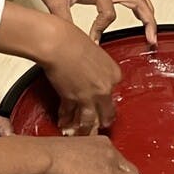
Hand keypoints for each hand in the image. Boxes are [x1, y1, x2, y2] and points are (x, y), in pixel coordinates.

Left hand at [25, 0, 157, 44]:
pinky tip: (143, 22)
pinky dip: (142, 10)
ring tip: (151, 32)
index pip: (109, 13)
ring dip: (148, 14)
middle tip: (151, 39)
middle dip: (148, 20)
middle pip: (138, 1)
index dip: (101, 29)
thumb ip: (64, 20)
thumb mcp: (55, 2)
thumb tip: (73, 41)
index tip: (91, 40)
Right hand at [38, 18, 122, 133]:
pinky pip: (70, 114)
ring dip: (85, 129)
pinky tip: (64, 124)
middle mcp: (105, 88)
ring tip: (82, 133)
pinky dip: (65, 120)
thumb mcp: (95, 52)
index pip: (114, 91)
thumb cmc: (74, 40)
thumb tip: (92, 72)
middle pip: (107, 112)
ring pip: (90, 121)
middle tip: (100, 126)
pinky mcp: (72, 100)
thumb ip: (97, 66)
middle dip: (103, 121)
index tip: (103, 102)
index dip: (107, 98)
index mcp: (114, 74)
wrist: (58, 44)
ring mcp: (89, 97)